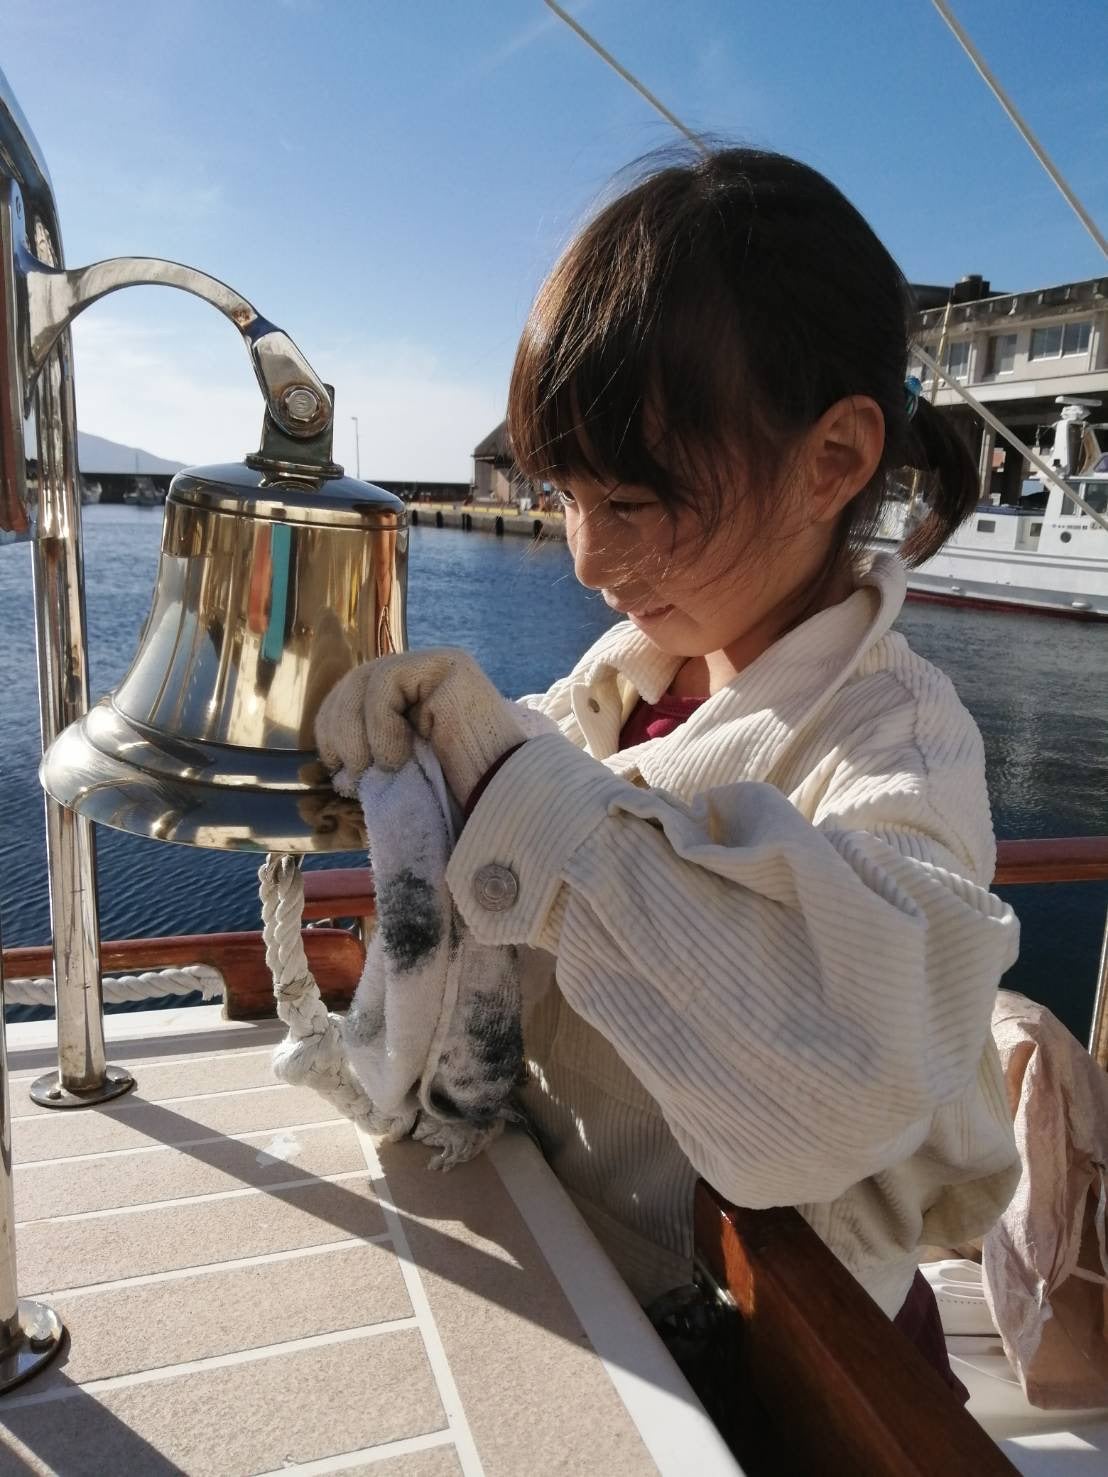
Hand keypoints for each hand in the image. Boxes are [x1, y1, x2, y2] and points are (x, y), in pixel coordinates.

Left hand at [315, 648, 524, 803]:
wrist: (501, 804)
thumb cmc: (456, 796)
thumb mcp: (400, 767)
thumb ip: (371, 747)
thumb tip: (329, 758)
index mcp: (411, 695)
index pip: (351, 691)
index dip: (330, 724)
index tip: (335, 767)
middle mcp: (424, 673)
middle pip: (354, 681)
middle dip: (339, 731)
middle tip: (352, 776)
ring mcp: (438, 665)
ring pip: (365, 678)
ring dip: (356, 732)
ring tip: (378, 768)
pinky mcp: (450, 666)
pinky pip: (387, 681)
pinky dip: (379, 725)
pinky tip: (397, 757)